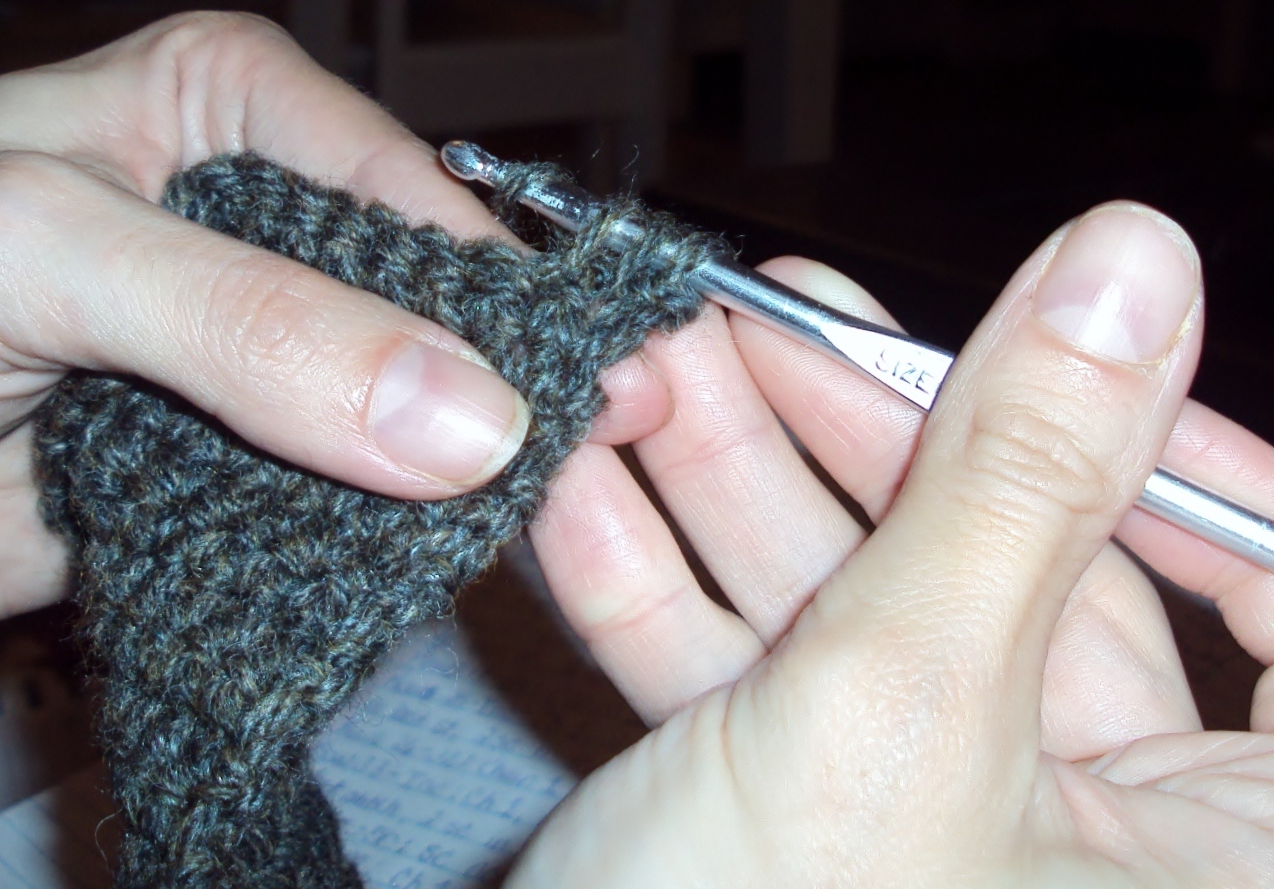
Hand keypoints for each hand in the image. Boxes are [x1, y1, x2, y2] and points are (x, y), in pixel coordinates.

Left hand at [0, 13, 672, 632]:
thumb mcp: (42, 255)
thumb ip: (252, 323)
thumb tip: (471, 416)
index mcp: (234, 112)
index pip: (419, 196)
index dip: (507, 293)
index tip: (600, 389)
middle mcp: (272, 225)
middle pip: (433, 303)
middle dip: (507, 386)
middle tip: (598, 466)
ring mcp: (271, 353)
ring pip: (409, 408)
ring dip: (466, 474)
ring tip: (555, 528)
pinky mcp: (254, 462)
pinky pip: (357, 497)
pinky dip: (399, 538)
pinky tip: (452, 564)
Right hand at [517, 204, 1273, 884]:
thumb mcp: (897, 712)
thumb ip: (1022, 474)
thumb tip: (1132, 258)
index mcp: (1222, 862)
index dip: (1182, 462)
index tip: (1051, 362)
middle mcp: (1103, 856)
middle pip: (1023, 583)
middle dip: (859, 442)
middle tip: (755, 324)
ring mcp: (942, 845)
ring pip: (868, 625)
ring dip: (732, 497)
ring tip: (634, 374)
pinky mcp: (815, 841)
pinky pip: (763, 698)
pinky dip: (667, 607)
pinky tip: (575, 498)